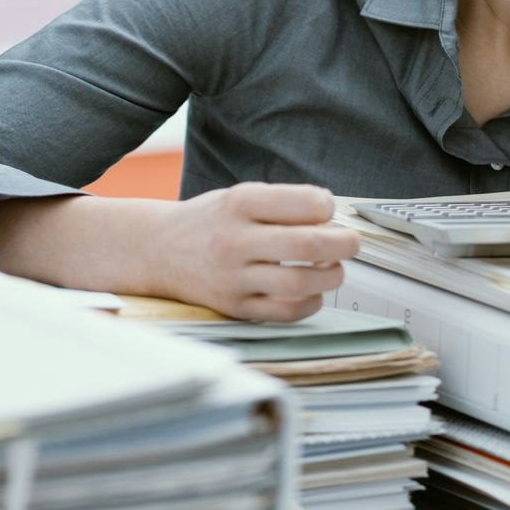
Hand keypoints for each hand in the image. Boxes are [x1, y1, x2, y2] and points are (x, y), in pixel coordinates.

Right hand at [145, 182, 359, 321]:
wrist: (157, 250)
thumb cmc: (209, 221)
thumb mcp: (238, 197)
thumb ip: (281, 204)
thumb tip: (332, 219)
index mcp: (238, 204)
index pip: (302, 203)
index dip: (326, 207)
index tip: (327, 210)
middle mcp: (234, 240)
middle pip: (307, 245)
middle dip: (343, 244)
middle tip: (351, 242)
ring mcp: (233, 278)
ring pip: (300, 283)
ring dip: (331, 276)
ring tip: (333, 269)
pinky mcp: (234, 307)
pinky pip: (286, 312)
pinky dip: (310, 303)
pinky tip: (311, 291)